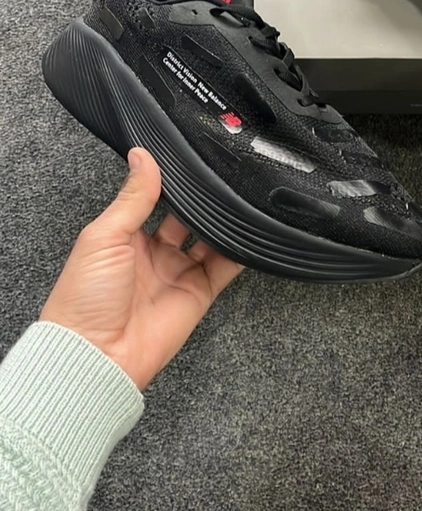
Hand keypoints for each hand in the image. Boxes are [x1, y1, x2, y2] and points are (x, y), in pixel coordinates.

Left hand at [40, 148, 242, 388]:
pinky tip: (248, 230)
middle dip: (200, 199)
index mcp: (124, 235)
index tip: (188, 156)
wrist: (96, 354)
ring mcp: (177, 272)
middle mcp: (153, 252)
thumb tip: (143, 156)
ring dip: (221, 220)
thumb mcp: (104, 236)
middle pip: (185, 217)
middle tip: (219, 173)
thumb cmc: (84, 297)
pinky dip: (239, 250)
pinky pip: (225, 267)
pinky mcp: (198, 293)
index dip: (170, 180)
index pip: (154, 198)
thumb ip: (132, 197)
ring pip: (209, 238)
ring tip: (237, 195)